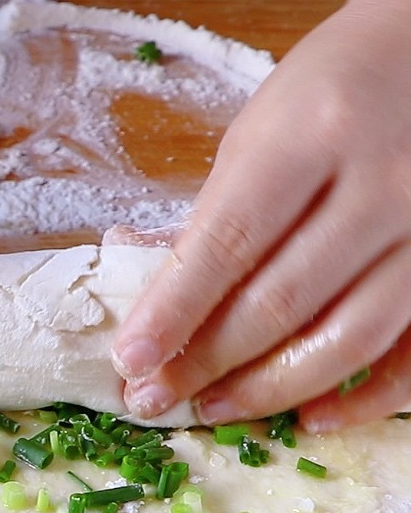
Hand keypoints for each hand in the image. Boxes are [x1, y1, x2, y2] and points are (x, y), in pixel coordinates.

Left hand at [112, 0, 410, 431]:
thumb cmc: (325, 96)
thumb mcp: (255, 135)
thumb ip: (207, 217)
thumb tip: (141, 303)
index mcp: (310, 137)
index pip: (228, 243)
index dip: (174, 311)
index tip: (129, 360)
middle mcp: (382, 182)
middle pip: (283, 299)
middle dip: (206, 360)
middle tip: (153, 397)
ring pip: (350, 335)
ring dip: (270, 387)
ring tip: (211, 408)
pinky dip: (365, 396)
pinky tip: (311, 417)